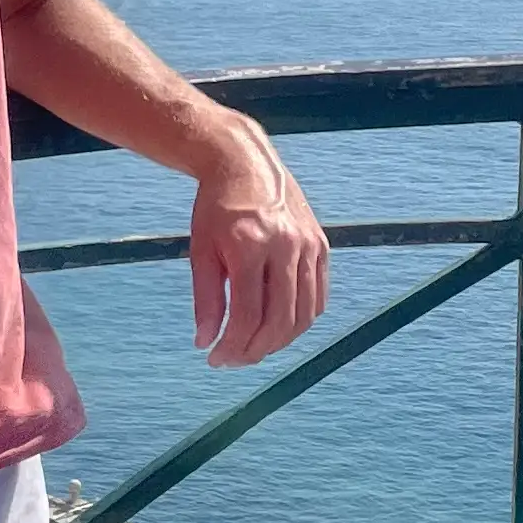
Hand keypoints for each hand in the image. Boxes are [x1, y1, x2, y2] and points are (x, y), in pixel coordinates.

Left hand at [189, 128, 328, 368]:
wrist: (244, 163)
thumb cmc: (216, 208)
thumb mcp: (201, 251)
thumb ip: (206, 299)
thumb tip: (205, 342)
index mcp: (249, 246)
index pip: (248, 316)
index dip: (232, 347)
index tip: (216, 359)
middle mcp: (285, 246)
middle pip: (279, 321)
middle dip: (255, 350)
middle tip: (235, 359)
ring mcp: (308, 245)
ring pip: (304, 314)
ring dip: (280, 340)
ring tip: (255, 346)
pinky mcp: (321, 244)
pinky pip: (318, 296)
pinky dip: (301, 318)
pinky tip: (279, 325)